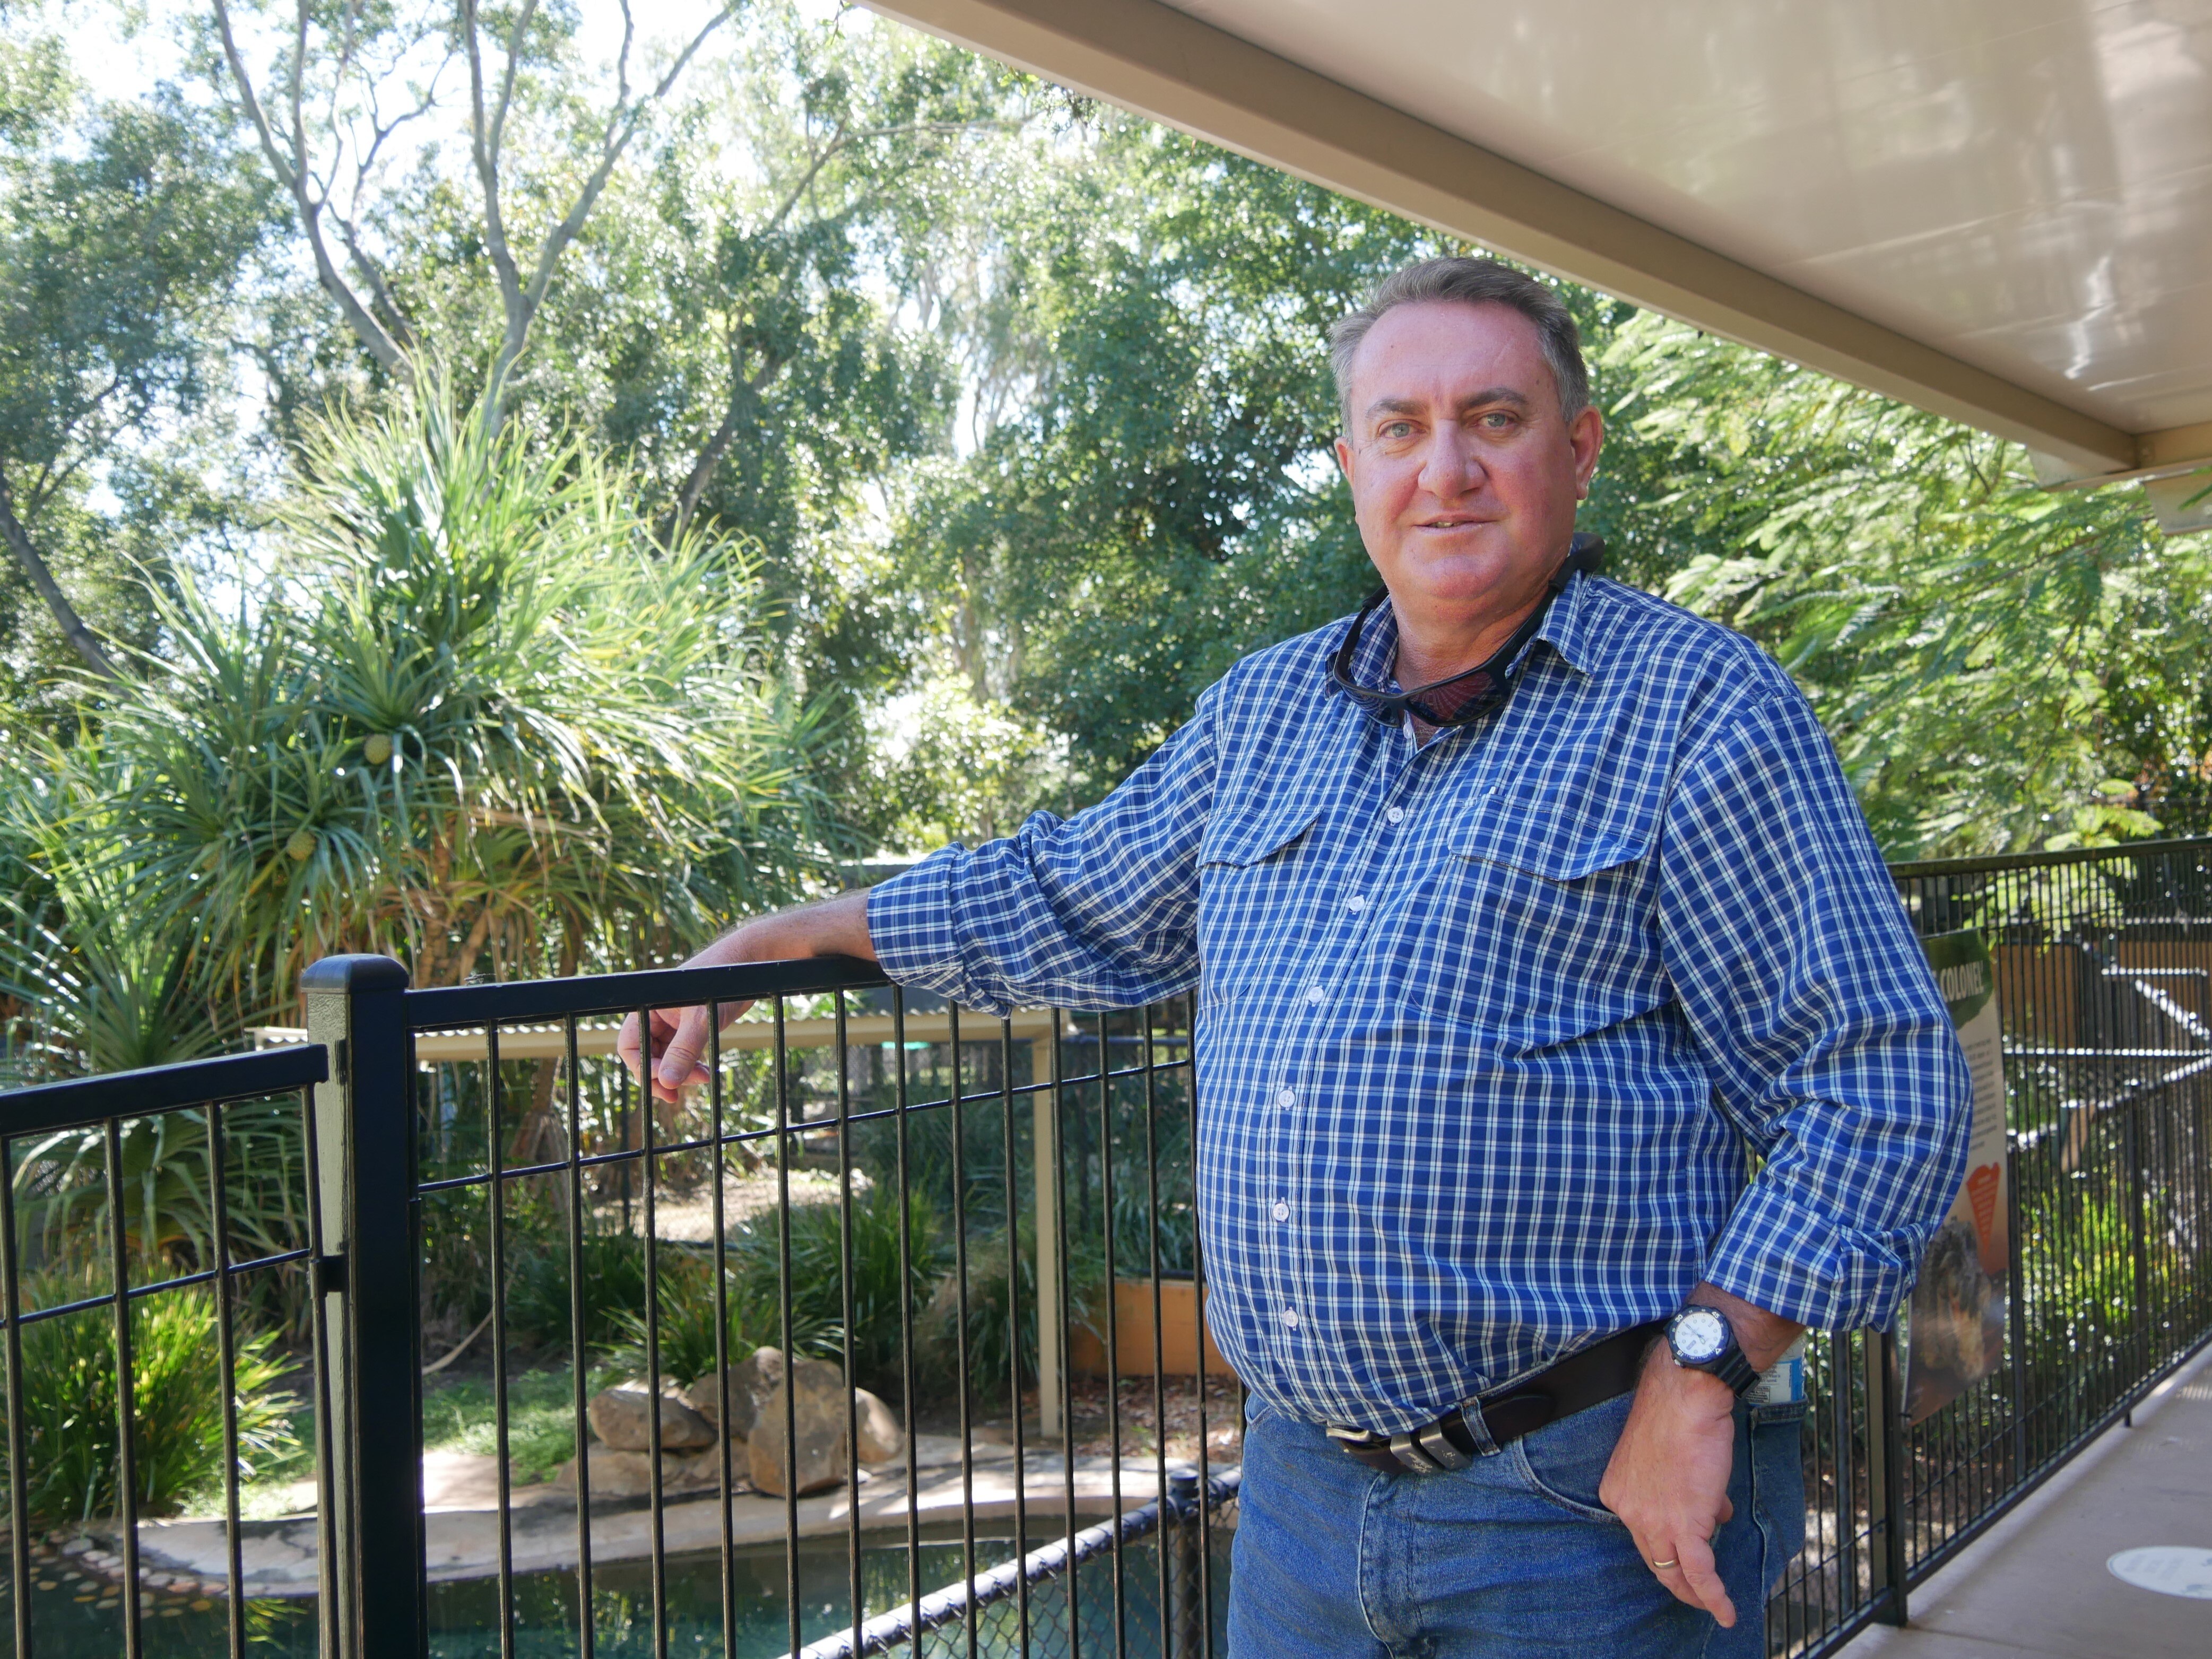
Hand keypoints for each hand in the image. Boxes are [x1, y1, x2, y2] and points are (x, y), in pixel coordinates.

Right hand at [616, 891, 875, 1103]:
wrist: (752, 962)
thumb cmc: (723, 983)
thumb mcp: (702, 1020)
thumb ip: (684, 1051)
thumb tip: (667, 1083)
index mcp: (648, 1006)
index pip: (630, 1045)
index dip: (643, 1069)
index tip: (664, 1086)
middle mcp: (656, 1013)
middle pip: (647, 1054)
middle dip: (663, 1075)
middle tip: (678, 1096)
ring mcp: (674, 1020)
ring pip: (666, 1056)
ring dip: (679, 1072)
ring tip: (704, 1079)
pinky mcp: (691, 1024)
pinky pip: (682, 1052)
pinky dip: (690, 1065)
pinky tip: (705, 1073)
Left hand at [1598, 1344, 1741, 1625]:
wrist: (1686, 1398)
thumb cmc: (1680, 1418)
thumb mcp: (1671, 1459)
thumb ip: (1684, 1490)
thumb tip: (1714, 1510)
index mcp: (1618, 1492)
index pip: (1643, 1532)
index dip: (1670, 1540)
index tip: (1693, 1540)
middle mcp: (1628, 1511)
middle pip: (1654, 1558)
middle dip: (1677, 1580)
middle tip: (1697, 1592)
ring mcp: (1652, 1521)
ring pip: (1673, 1572)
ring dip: (1695, 1594)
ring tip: (1712, 1606)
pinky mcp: (1683, 1525)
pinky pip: (1698, 1572)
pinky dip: (1712, 1596)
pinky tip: (1724, 1612)